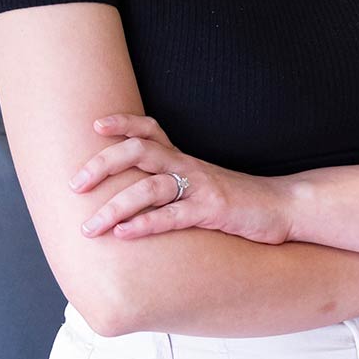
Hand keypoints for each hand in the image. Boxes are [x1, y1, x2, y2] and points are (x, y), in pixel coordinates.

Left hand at [71, 115, 292, 244]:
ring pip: (149, 188)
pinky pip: (172, 217)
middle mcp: (188, 166)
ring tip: (90, 227)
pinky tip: (124, 235)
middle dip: (102, 164)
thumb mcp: (201, 184)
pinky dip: (145, 225)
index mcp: (183, 158)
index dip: (122, 123)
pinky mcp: (212, 212)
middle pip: (139, 151)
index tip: (95, 125)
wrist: (283, 207)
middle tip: (75, 185)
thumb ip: (172, 183)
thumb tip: (135, 193)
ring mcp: (200, 188)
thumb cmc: (237, 199)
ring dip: (114, 207)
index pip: (149, 129)